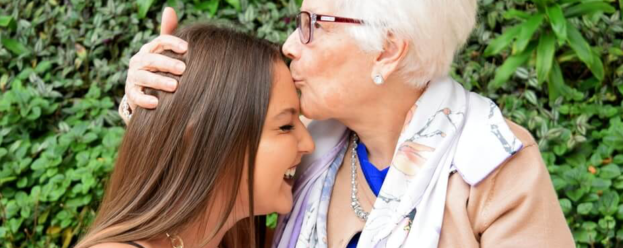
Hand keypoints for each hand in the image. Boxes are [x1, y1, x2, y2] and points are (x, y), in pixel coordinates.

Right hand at [120, 7, 186, 122]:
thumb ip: (169, 34)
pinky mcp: (131, 94)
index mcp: (149, 50)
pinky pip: (136, 96)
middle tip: (183, 69)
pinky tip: (156, 103)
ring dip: (159, 81)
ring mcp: (133, 77)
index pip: (159, 41)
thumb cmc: (160, 69)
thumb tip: (169, 9)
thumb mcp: (166, 53)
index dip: (172, 43)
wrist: (145, 92)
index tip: (187, 48)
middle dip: (167, 63)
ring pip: (144, 77)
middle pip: (151, 59)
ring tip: (174, 86)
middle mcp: (139, 61)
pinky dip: (145, 100)